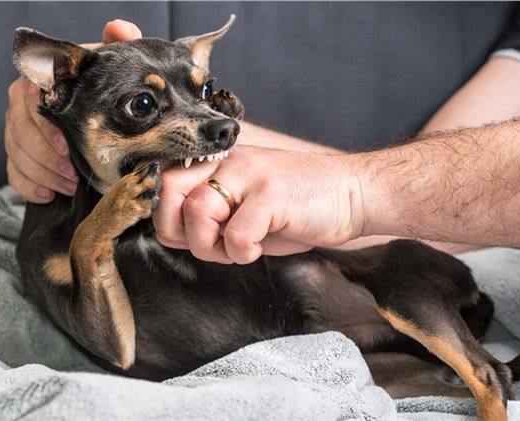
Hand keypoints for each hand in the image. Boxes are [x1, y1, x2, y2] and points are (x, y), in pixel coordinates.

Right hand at [5, 20, 141, 202]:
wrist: (99, 110)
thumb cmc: (103, 87)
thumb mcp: (111, 67)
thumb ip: (116, 46)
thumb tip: (118, 28)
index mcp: (41, 81)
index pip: (29, 102)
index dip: (46, 129)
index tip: (68, 149)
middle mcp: (22, 102)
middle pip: (20, 132)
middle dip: (46, 159)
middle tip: (73, 176)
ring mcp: (17, 129)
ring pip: (16, 154)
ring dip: (43, 175)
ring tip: (69, 186)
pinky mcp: (17, 153)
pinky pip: (13, 173)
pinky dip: (29, 187)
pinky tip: (49, 195)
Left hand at [153, 146, 364, 263]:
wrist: (354, 195)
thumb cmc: (300, 206)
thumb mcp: (245, 208)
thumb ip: (208, 216)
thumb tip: (169, 234)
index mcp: (221, 163)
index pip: (165, 182)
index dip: (168, 218)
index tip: (189, 237)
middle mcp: (230, 162)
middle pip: (169, 189)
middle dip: (179, 230)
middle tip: (209, 244)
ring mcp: (251, 175)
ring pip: (198, 211)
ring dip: (211, 246)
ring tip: (237, 248)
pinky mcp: (272, 194)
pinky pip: (235, 233)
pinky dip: (241, 252)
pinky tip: (258, 248)